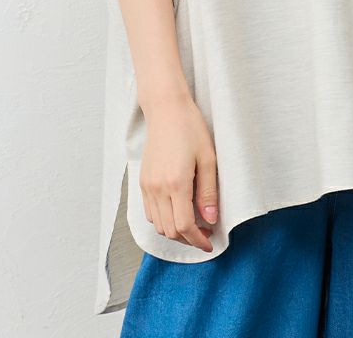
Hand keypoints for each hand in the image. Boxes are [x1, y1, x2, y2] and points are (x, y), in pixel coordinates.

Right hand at [139, 90, 219, 251]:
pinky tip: (177, 211)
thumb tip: (210, 220)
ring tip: (193, 224)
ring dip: (175, 231)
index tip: (210, 243)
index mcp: (176, 183)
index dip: (198, 240)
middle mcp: (158, 188)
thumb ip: (208, 192)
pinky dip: (163, 220)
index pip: (185, 226)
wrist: (167, 110)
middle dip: (188, 239)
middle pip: (170, 231)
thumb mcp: (209, 159)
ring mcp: (147, 186)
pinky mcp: (142, 181)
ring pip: (158, 225)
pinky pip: (150, 212)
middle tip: (205, 233)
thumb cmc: (191, 129)